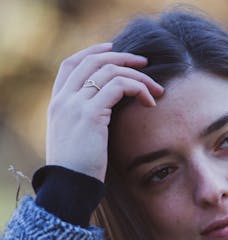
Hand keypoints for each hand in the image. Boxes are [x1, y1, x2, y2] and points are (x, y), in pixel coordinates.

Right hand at [46, 43, 163, 181]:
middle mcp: (64, 99)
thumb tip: (106, 120)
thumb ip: (87, 125)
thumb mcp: (78, 143)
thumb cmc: (78, 172)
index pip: (71, 64)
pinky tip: (150, 103)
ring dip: (137, 75)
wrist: (68, 187)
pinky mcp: (90, 114)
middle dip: (121, 57)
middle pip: (92, 61)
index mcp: (57, 104)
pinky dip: (137, 88)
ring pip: (109, 71)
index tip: (114, 51)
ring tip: (156, 89)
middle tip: (145, 62)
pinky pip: (118, 86)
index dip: (93, 53)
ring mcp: (75, 104)